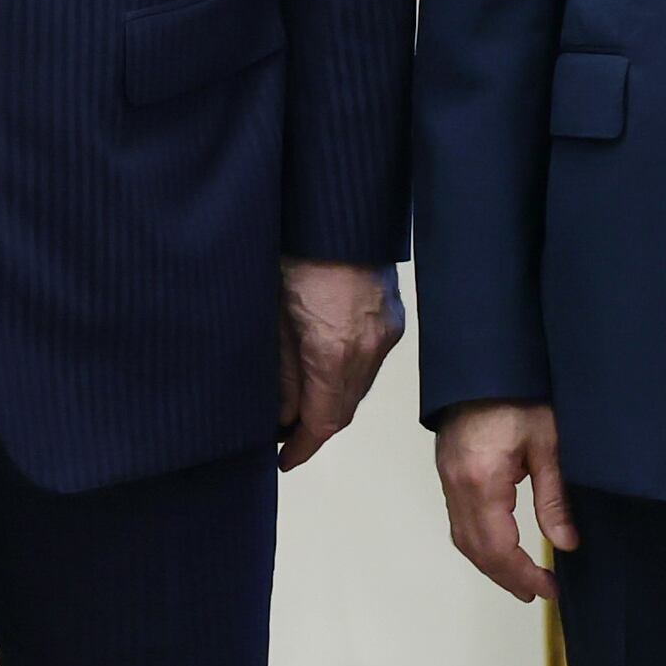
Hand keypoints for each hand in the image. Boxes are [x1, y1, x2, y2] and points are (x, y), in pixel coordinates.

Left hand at [279, 261, 403, 470]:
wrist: (337, 206)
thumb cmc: (296, 249)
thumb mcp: (272, 313)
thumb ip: (279, 368)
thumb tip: (280, 412)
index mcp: (335, 349)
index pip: (324, 420)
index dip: (302, 446)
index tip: (284, 460)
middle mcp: (370, 346)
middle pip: (344, 408)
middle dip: (315, 428)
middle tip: (284, 436)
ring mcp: (387, 330)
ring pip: (359, 386)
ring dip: (332, 402)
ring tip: (299, 406)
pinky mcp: (392, 315)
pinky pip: (370, 361)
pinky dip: (347, 376)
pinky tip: (324, 371)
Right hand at [437, 403, 576, 604]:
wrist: (486, 358)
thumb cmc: (520, 394)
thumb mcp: (548, 444)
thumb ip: (554, 498)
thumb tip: (566, 544)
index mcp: (481, 481)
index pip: (498, 548)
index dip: (522, 575)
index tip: (549, 589)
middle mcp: (457, 485)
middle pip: (475, 549)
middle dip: (506, 576)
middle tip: (538, 592)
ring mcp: (447, 477)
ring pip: (462, 537)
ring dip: (490, 563)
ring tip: (521, 578)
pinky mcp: (448, 469)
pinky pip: (458, 519)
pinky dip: (479, 542)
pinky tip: (502, 546)